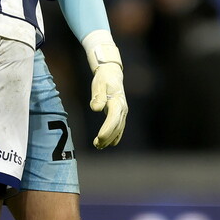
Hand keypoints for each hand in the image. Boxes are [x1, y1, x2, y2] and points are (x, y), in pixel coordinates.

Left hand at [82, 30, 127, 148]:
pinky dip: (114, 137)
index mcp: (117, 102)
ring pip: (118, 129)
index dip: (107, 130)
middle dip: (107, 137)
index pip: (113, 119)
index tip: (99, 137)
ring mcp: (123, 112)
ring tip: (98, 146)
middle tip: (96, 145)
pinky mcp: (120, 114)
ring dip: (110, 139)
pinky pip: (119, 128)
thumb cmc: (103, 79)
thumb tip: (96, 109)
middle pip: (116, 127)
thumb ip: (98, 97)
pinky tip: (106, 144)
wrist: (112, 74)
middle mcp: (122, 109)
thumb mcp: (99, 84)